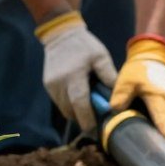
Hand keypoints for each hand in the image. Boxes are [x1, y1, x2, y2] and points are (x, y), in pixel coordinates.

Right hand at [34, 11, 116, 132]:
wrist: (60, 35)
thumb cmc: (84, 45)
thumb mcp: (100, 56)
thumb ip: (109, 75)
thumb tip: (116, 96)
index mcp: (73, 76)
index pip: (79, 104)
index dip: (87, 119)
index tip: (95, 130)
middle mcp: (59, 83)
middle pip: (71, 110)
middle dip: (83, 119)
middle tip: (97, 123)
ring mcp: (51, 86)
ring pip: (64, 109)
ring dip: (77, 113)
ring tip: (90, 112)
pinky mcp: (48, 86)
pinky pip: (60, 103)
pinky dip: (70, 106)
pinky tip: (80, 102)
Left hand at [109, 35, 164, 141]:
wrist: (152, 59)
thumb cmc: (139, 69)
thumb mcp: (126, 80)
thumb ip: (120, 95)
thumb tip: (114, 111)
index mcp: (160, 98)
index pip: (163, 121)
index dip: (164, 134)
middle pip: (162, 127)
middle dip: (152, 135)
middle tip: (137, 145)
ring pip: (161, 123)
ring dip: (151, 128)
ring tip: (136, 134)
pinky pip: (161, 119)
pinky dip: (152, 122)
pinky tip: (140, 123)